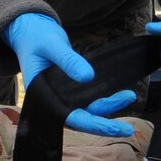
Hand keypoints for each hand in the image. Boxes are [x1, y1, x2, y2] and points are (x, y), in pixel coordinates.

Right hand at [4, 13, 133, 137]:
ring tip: (129, 96)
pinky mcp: (71, 89)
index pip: (69, 117)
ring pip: (88, 110)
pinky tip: (120, 95)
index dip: (93, 124)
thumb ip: (68, 60)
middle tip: (128, 127)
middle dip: (105, 123)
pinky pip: (89, 99)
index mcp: (43, 96)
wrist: (31, 32)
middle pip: (82, 118)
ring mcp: (63, 95)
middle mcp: (54, 100)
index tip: (113, 128)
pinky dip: (104, 99)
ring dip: (108, 107)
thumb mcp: (52, 45)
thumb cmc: (36, 37)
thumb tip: (89, 77)